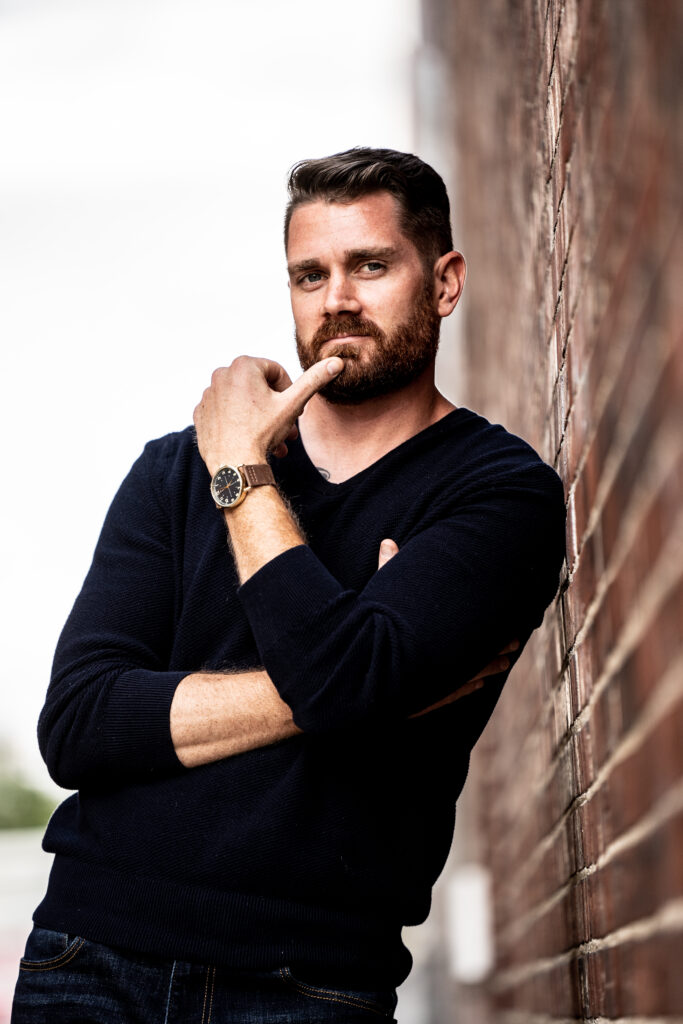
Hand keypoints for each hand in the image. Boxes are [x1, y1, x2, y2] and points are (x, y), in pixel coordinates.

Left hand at [193, 355, 343, 476]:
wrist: (233, 464)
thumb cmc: (261, 433)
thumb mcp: (292, 405)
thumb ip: (313, 381)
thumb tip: (335, 362)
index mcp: (243, 365)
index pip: (276, 372)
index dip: (288, 392)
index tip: (292, 410)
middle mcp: (221, 374)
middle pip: (259, 388)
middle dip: (275, 408)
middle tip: (287, 428)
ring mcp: (209, 394)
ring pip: (243, 401)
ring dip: (260, 418)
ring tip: (272, 439)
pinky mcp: (201, 413)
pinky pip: (226, 413)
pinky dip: (238, 422)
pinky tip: (248, 438)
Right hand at [376, 538, 518, 718]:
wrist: (355, 674)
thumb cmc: (366, 630)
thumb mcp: (379, 595)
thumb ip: (389, 567)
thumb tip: (388, 541)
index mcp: (434, 633)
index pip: (472, 626)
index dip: (492, 623)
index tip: (508, 617)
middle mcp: (440, 659)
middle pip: (476, 651)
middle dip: (496, 644)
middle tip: (515, 640)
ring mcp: (434, 683)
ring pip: (470, 675)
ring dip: (489, 667)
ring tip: (505, 661)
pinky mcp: (425, 701)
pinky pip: (454, 694)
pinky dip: (468, 687)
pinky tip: (479, 684)